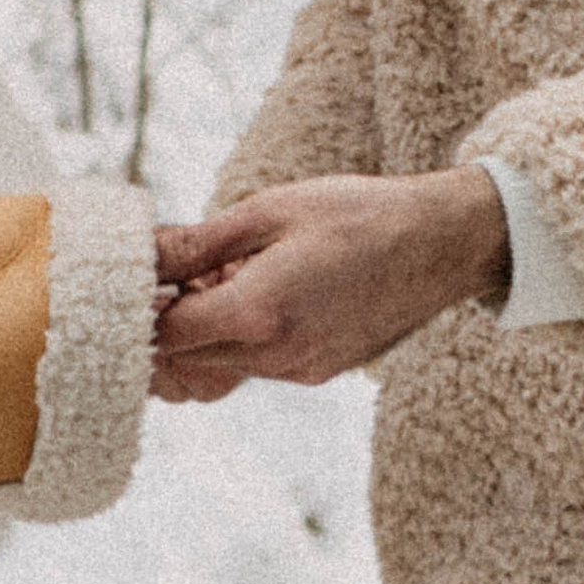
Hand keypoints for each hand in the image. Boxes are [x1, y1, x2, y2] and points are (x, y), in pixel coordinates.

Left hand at [148, 169, 510, 402]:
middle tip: (181, 272)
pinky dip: (243, 337)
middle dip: (171, 323)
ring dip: (208, 330)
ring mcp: (300, 371)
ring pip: (221, 366)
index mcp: (258, 313)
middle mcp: (276, 357)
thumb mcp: (270, 211)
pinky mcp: (318, 372)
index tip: (141, 278)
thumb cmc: (357, 215)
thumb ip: (199, 243)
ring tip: (228, 274)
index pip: (166, 337)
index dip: (143, 310)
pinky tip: (262, 289)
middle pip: (187, 362)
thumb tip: (143, 255)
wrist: (441, 244)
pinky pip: (258, 365)